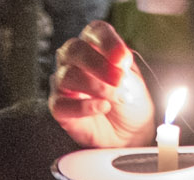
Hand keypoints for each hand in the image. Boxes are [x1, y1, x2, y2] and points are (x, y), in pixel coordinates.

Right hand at [49, 21, 155, 148]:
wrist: (130, 133)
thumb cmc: (129, 103)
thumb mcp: (134, 81)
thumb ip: (124, 68)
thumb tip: (119, 60)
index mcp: (95, 46)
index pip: (95, 32)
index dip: (108, 42)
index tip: (122, 58)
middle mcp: (75, 60)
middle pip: (75, 50)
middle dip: (99, 65)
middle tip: (119, 80)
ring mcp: (63, 83)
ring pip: (68, 76)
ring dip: (95, 87)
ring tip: (115, 98)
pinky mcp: (59, 107)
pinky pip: (62, 104)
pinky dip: (84, 107)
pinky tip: (102, 107)